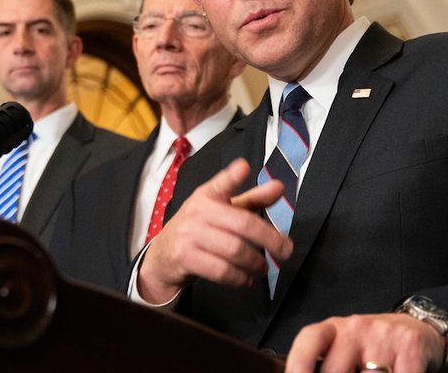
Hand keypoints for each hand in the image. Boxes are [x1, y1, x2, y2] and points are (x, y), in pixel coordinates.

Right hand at [136, 158, 293, 302]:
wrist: (161, 256)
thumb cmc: (199, 230)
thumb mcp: (222, 210)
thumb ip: (252, 200)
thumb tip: (279, 187)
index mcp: (208, 195)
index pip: (221, 183)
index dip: (232, 175)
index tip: (244, 167)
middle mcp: (197, 211)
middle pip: (242, 224)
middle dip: (270, 239)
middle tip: (286, 250)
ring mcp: (189, 235)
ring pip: (234, 250)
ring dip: (255, 263)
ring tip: (262, 268)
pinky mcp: (185, 258)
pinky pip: (221, 271)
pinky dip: (240, 278)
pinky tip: (246, 279)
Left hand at [286, 313, 445, 372]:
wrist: (416, 328)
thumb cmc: (373, 345)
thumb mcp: (346, 348)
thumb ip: (328, 364)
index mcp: (334, 329)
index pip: (310, 341)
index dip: (299, 364)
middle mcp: (356, 328)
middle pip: (335, 371)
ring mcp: (384, 337)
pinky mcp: (410, 347)